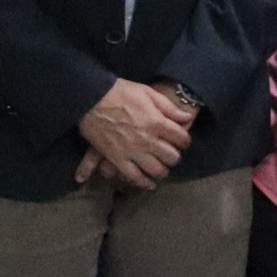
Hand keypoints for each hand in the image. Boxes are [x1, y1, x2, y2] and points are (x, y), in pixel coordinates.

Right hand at [78, 79, 194, 189]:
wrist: (89, 98)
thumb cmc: (119, 92)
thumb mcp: (147, 93)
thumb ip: (169, 108)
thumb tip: (186, 117)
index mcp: (157, 122)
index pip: (181, 138)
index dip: (185, 141)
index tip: (182, 141)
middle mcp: (147, 140)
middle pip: (171, 157)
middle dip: (174, 157)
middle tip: (172, 155)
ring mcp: (132, 151)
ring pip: (155, 170)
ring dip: (162, 171)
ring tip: (162, 169)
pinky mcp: (116, 158)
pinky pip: (133, 176)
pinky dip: (143, 182)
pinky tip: (149, 184)